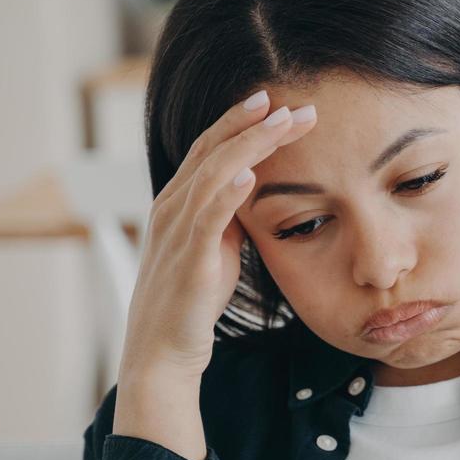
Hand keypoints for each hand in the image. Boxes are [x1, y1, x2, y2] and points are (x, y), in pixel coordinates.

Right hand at [120, 88, 317, 382]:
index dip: (243, 123)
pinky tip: (251, 173)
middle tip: (295, 105)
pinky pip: (207, 219)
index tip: (280, 105)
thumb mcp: (215, 248)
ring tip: (282, 123)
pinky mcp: (188, 260)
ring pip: (213, 174)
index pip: (212, 149)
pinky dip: (228, 192)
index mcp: (177, 202)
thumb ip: (228, 216)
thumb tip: (250, 190)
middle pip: (213, 150)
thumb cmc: (191, 302)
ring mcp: (177, 231)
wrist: (164, 353)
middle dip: (254, 123)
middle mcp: (172, 207)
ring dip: (250, 145)